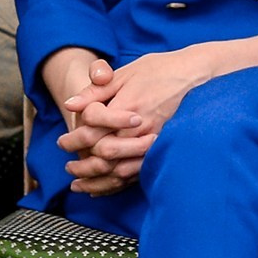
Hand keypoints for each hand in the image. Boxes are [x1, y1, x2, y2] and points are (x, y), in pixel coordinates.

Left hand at [58, 47, 217, 188]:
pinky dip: (116, 185)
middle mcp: (140, 126)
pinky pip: (137, 174)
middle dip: (81, 162)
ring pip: (119, 169)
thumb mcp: (124, 73)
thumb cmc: (159, 70)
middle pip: (103, 153)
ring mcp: (153, 140)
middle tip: (67, 166)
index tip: (61, 143)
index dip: (73, 138)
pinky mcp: (162, 150)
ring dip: (96, 179)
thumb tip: (70, 105)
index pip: (92, 128)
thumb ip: (96, 91)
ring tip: (78, 182)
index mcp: (127, 105)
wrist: (196, 74)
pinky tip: (102, 188)